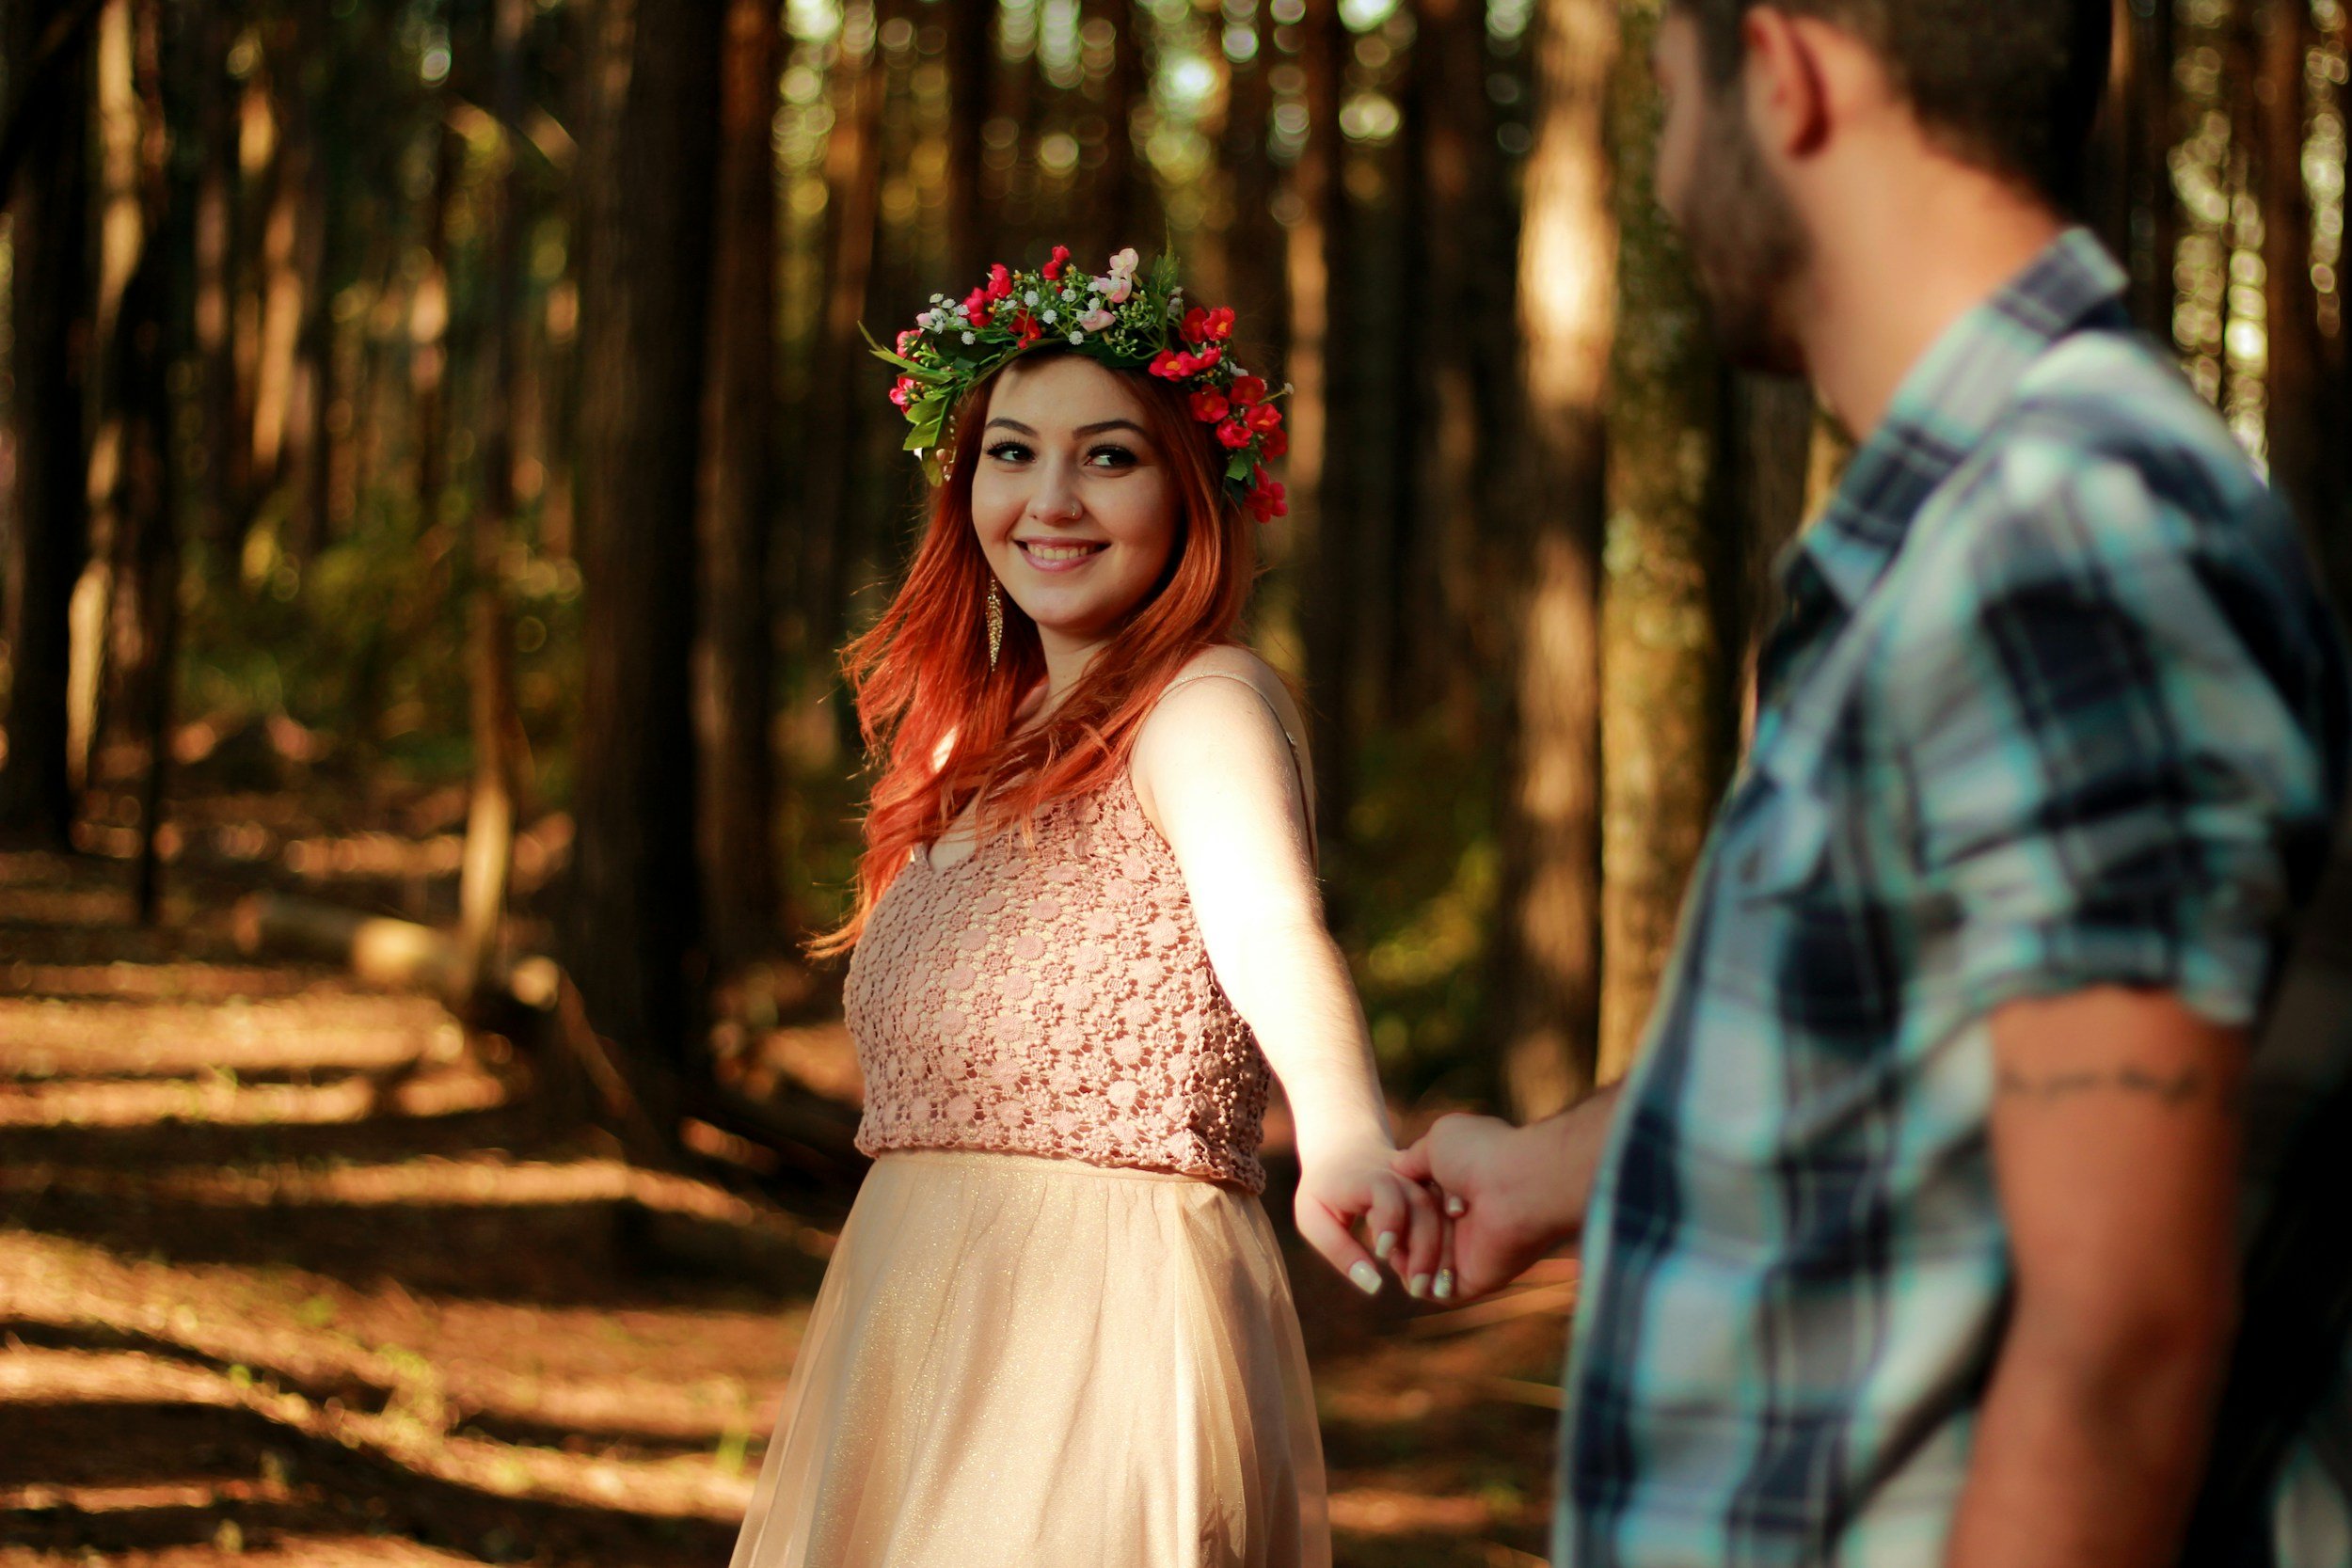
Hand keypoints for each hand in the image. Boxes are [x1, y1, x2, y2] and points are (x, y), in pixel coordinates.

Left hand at [1293, 1136, 1447, 1299]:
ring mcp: (1420, 1181)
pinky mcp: (1433, 1190)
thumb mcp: (1313, 1218)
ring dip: (1444, 1251)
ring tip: (1437, 1289)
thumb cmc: (1324, 1190)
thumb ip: (1340, 1251)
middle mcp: (1399, 1174)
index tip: (1382, 1253)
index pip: (1386, 1192)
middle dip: (1425, 1250)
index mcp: (1366, 1176)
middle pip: (1423, 1206)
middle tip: (1419, 1289)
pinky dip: (1451, 1244)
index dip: (1390, 1221)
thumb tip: (1374, 1286)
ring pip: (1443, 1211)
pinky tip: (1442, 1273)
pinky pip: (1451, 1214)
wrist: (1345, 1148)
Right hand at [1392, 1113, 1580, 1302]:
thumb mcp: (1438, 1140)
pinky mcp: (1471, 1280)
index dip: (1394, 1202)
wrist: (1515, 1187)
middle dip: (1395, 1227)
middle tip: (1396, 1219)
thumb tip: (1396, 1167)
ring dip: (1405, 1252)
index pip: (1412, 1204)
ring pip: (1417, 1262)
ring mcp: (1467, 1251)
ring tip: (1399, 1242)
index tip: (1384, 1193)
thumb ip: (1414, 1158)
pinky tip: (1408, 1263)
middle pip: (1410, 1233)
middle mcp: (1461, 1220)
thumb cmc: (1479, 1156)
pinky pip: (1433, 1290)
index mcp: (1456, 1187)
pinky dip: (1416, 1280)